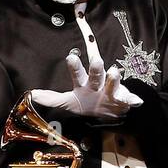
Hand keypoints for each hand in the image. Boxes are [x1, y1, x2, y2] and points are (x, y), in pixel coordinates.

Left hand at [29, 52, 143, 122]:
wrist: (110, 111)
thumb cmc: (88, 102)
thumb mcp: (69, 102)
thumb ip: (52, 98)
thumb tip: (31, 94)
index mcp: (84, 84)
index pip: (77, 73)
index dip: (74, 66)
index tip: (71, 56)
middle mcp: (97, 85)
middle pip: (96, 75)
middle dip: (96, 69)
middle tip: (97, 61)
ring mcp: (111, 91)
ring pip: (112, 83)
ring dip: (114, 78)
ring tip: (114, 72)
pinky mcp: (123, 100)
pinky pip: (129, 100)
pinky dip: (132, 100)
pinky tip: (136, 100)